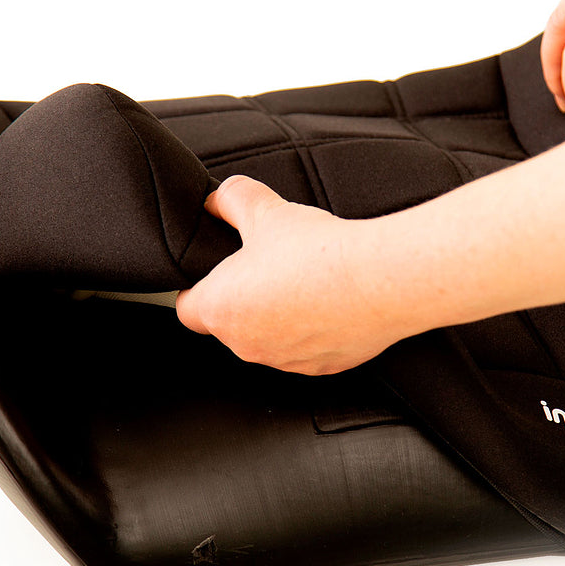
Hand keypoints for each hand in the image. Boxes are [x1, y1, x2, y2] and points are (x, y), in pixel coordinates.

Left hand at [174, 176, 407, 375]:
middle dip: (244, 299)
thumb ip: (233, 200)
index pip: (186, 309)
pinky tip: (330, 301)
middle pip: (230, 324)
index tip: (217, 272)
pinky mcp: (321, 367)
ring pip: (269, 339)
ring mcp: (285, 361)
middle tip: (269, 266)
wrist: (378, 281)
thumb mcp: (266, 211)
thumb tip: (220, 198)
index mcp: (221, 309)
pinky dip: (312, 330)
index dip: (197, 288)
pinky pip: (306, 349)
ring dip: (278, 317)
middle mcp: (246, 344)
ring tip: (305, 281)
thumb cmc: (317, 251)